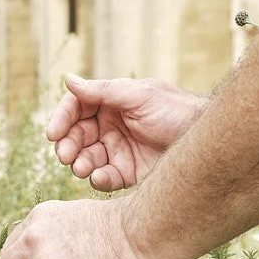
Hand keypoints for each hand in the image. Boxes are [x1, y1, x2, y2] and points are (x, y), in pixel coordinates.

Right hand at [45, 75, 205, 190]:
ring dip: (80, 164)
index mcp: (110, 103)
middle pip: (76, 136)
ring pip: (86, 159)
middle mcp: (110, 126)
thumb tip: (68, 79)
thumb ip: (103, 91)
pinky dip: (99, 179)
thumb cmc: (175, 110)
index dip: (61, 119)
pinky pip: (104, 178)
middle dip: (67, 146)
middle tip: (65, 155)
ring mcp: (117, 150)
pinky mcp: (127, 173)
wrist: (205, 140)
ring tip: (82, 168)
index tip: (53, 133)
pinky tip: (101, 178)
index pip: (76, 108)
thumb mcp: (139, 96)